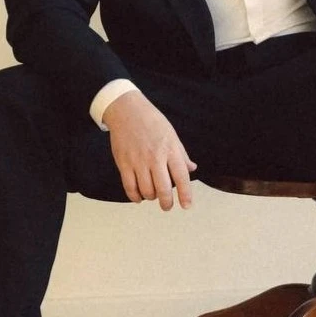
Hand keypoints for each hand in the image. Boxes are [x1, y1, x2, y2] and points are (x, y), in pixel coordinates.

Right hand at [102, 90, 196, 210]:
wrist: (127, 110)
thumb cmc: (151, 121)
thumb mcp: (172, 134)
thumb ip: (181, 154)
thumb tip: (191, 169)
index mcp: (170, 149)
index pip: (182, 177)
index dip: (186, 194)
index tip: (187, 205)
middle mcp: (155, 157)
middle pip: (163, 189)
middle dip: (166, 203)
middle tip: (167, 206)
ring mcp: (138, 161)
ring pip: (146, 191)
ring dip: (151, 197)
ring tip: (152, 194)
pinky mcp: (124, 163)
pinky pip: (129, 187)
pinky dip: (135, 197)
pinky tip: (139, 196)